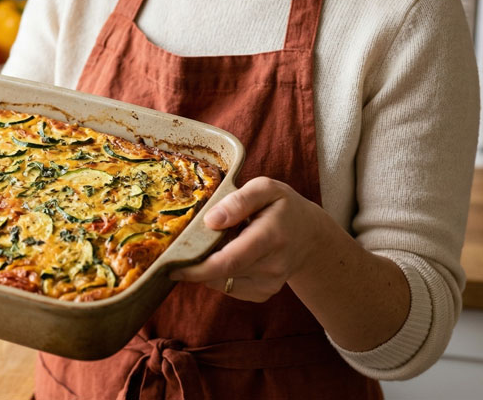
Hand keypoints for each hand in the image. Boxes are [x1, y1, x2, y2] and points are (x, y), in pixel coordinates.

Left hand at [169, 176, 333, 302]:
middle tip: (178, 254)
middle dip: (195, 267)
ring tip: (213, 246)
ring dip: (207, 270)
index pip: (230, 260)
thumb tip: (211, 220)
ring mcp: (270, 283)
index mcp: (271, 235)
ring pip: (224, 283)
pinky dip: (220, 276)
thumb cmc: (283, 207)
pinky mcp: (265, 293)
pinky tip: (225, 258)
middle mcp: (273, 265)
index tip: (173, 265)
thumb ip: (239, 200)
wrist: (310, 236)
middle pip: (223, 274)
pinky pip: (231, 289)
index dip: (198, 268)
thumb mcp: (265, 189)